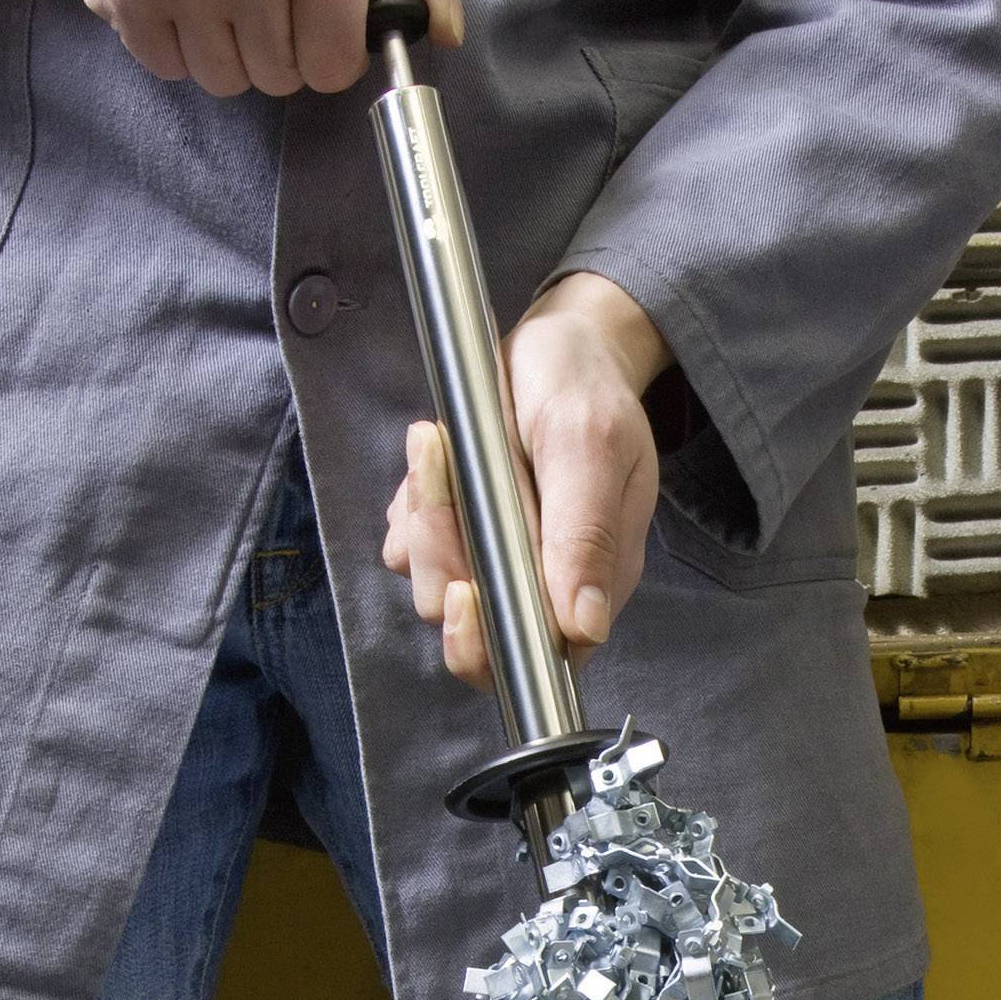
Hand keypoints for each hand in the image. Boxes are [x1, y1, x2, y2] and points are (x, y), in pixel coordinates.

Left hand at [383, 275, 670, 690]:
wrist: (561, 346)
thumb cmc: (586, 389)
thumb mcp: (591, 445)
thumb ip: (588, 534)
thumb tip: (586, 625)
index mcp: (590, 578)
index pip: (536, 653)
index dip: (490, 640)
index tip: (465, 589)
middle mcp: (541, 583)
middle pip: (470, 630)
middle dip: (443, 560)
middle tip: (440, 475)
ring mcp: (493, 562)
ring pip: (432, 588)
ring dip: (423, 521)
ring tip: (437, 445)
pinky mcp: (455, 536)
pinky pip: (409, 549)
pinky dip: (410, 509)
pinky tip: (434, 459)